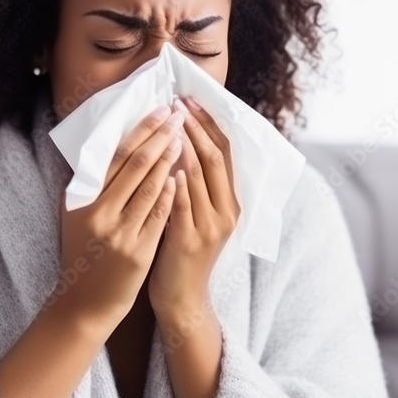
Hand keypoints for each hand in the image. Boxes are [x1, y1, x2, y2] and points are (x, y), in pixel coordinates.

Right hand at [53, 105, 185, 331]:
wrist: (84, 302)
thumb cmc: (84, 253)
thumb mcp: (77, 215)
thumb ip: (92, 185)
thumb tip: (116, 146)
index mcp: (83, 199)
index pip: (117, 155)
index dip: (141, 130)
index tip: (160, 111)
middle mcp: (99, 213)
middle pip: (134, 165)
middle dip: (159, 135)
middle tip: (178, 114)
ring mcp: (119, 233)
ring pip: (149, 187)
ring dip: (168, 158)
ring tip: (183, 136)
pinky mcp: (137, 252)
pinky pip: (158, 216)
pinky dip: (170, 193)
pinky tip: (182, 175)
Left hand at [148, 95, 240, 321]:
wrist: (181, 297)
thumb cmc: (180, 251)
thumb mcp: (194, 213)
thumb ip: (193, 184)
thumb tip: (178, 142)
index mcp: (230, 202)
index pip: (224, 152)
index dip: (209, 124)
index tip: (190, 100)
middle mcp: (226, 211)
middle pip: (215, 158)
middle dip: (196, 127)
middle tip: (179, 103)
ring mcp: (210, 226)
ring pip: (200, 177)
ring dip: (184, 145)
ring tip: (171, 121)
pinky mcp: (190, 240)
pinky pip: (184, 205)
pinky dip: (177, 183)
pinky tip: (168, 165)